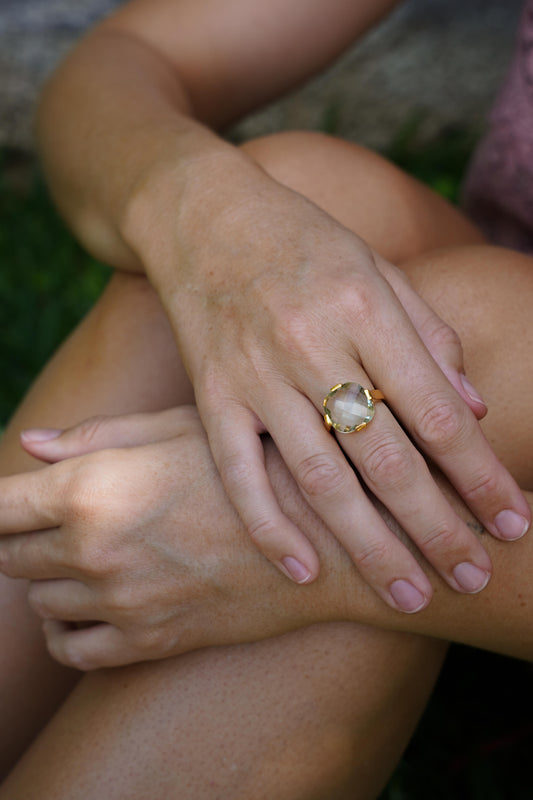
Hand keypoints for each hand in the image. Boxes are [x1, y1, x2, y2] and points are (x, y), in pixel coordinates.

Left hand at [0, 409, 345, 669]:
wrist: (326, 533)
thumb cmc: (251, 462)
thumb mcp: (176, 428)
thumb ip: (95, 438)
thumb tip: (30, 443)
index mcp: (91, 486)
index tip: (11, 503)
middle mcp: (93, 548)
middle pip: (8, 554)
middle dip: (19, 537)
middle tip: (53, 521)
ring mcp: (120, 601)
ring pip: (38, 601)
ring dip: (49, 579)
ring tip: (83, 557)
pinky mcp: (149, 640)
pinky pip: (72, 650)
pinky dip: (64, 631)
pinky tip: (84, 608)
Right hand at [139, 158, 528, 611]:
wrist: (204, 217)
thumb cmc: (304, 242)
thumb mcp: (380, 271)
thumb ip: (429, 338)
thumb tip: (476, 410)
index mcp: (365, 309)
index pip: (437, 413)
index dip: (480, 474)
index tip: (513, 522)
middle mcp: (312, 345)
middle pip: (386, 458)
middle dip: (437, 527)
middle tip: (472, 580)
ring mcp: (256, 374)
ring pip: (319, 478)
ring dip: (369, 546)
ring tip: (409, 596)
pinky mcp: (211, 393)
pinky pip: (239, 472)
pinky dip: (268, 526)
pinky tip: (304, 572)